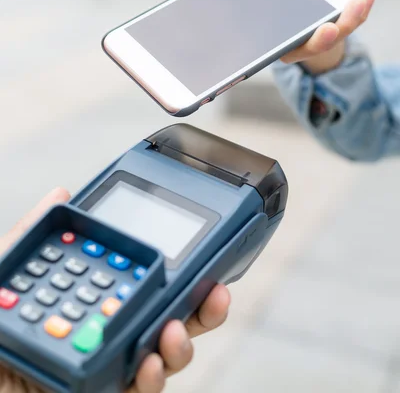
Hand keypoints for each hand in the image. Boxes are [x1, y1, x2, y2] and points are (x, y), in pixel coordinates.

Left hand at [0, 189, 230, 392]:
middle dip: (200, 307)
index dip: (176, 270)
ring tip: (174, 329)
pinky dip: (151, 381)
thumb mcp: (3, 273)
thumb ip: (29, 234)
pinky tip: (148, 364)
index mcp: (92, 297)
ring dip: (181, 345)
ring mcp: (106, 365)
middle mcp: (106, 331)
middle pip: (167, 318)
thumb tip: (61, 191)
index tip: (199, 252)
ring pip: (162, 357)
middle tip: (217, 292)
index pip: (144, 281)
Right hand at [219, 0, 375, 73]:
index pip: (267, 47)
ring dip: (346, 23)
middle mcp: (291, 39)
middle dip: (318, 41)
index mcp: (266, 31)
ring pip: (330, 37)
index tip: (284, 46)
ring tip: (356, 4)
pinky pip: (349, 21)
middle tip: (328, 31)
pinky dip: (360, 9)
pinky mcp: (335, 24)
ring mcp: (314, 33)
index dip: (274, 50)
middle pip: (305, 48)